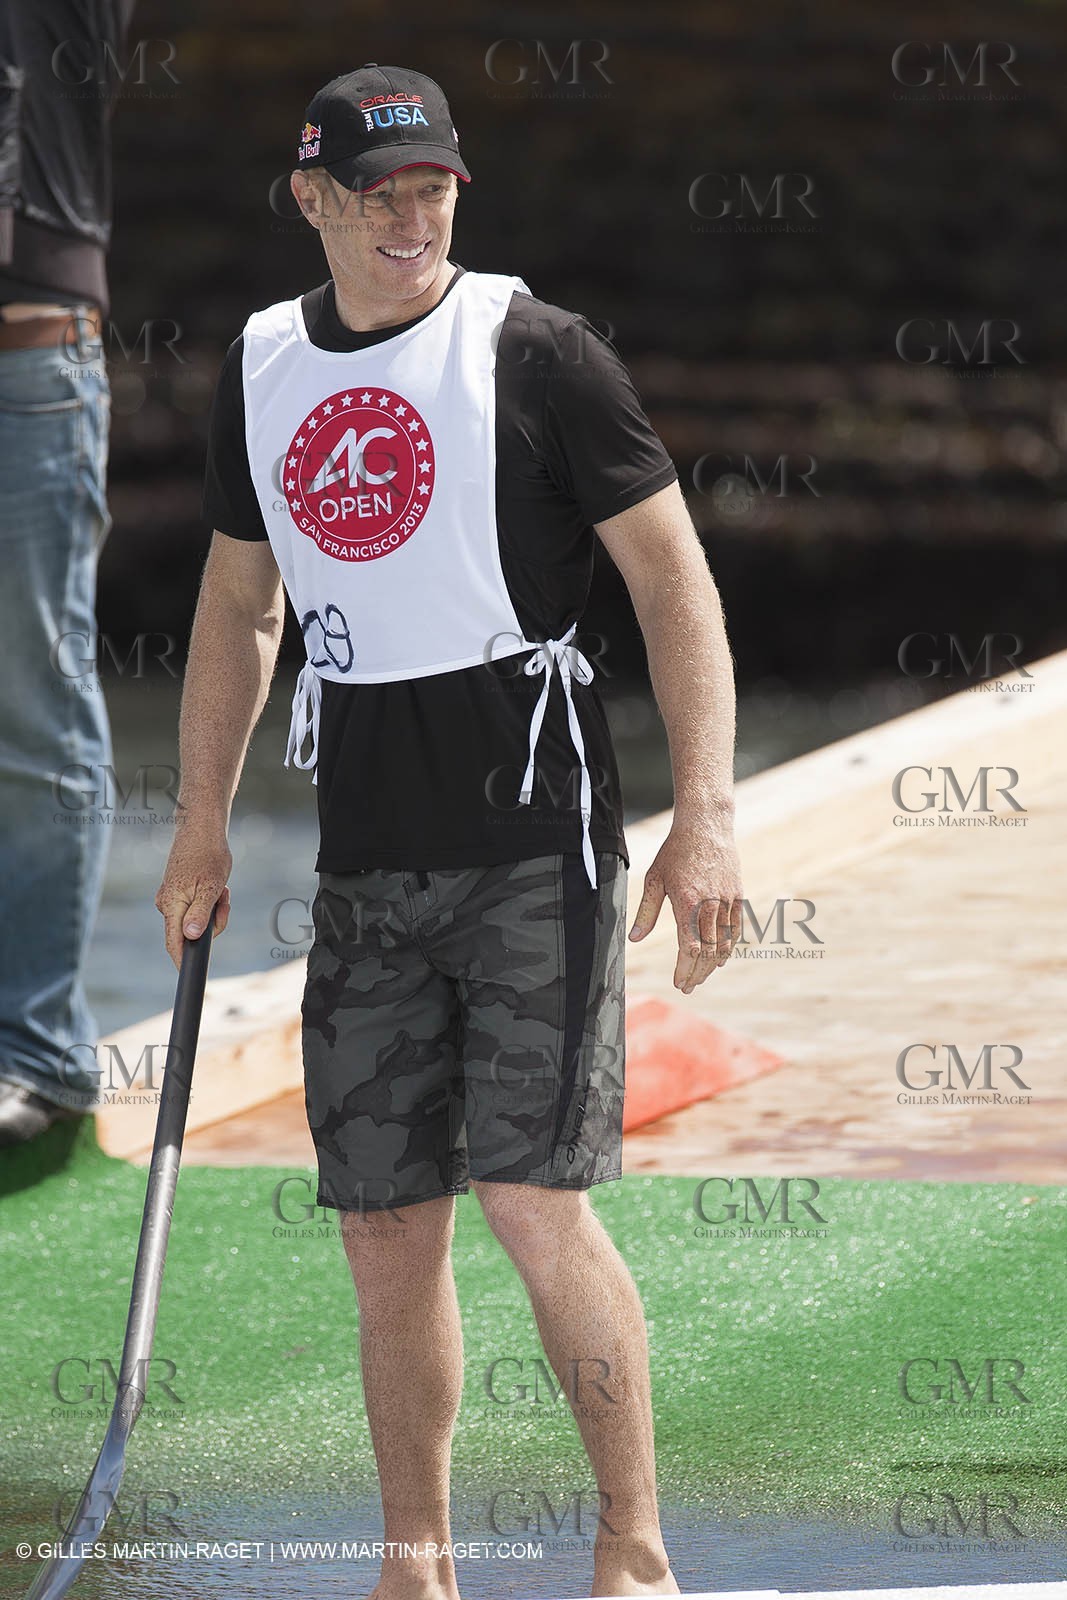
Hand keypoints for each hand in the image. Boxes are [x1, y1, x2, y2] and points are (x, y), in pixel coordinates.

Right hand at [155, 809, 231, 967]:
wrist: (201, 829)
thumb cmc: (208, 856)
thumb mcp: (211, 888)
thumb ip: (200, 914)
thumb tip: (190, 937)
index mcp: (172, 905)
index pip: (174, 943)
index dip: (183, 961)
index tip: (191, 975)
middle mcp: (166, 904)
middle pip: (189, 933)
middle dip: (212, 923)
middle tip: (224, 901)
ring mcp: (171, 898)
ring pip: (196, 920)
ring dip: (213, 910)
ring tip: (221, 888)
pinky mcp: (177, 892)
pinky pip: (195, 908)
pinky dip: (210, 901)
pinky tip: (216, 886)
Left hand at [628, 817, 742, 993]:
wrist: (705, 826)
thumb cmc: (675, 852)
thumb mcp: (654, 880)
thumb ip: (646, 912)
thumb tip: (635, 939)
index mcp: (687, 904)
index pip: (689, 948)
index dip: (684, 969)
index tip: (678, 983)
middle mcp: (710, 906)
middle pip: (708, 951)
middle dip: (697, 973)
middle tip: (688, 987)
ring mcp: (726, 901)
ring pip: (724, 943)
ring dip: (713, 965)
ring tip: (701, 977)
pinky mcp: (737, 896)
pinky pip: (735, 929)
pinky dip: (729, 947)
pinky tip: (721, 959)